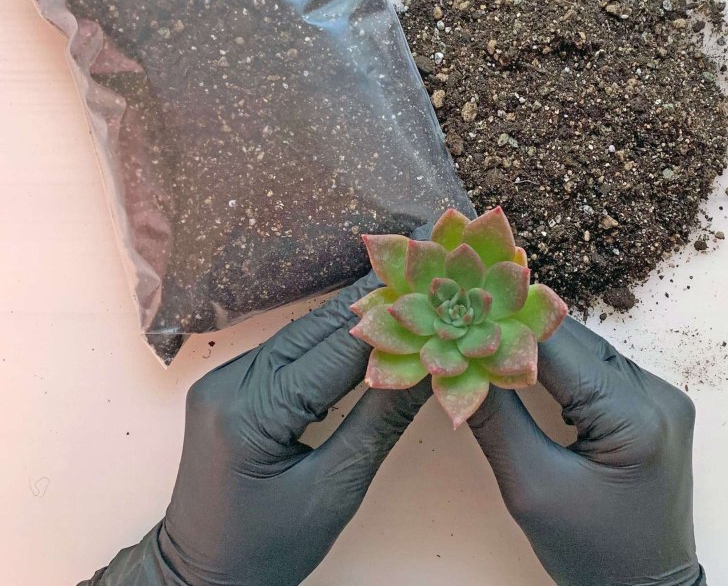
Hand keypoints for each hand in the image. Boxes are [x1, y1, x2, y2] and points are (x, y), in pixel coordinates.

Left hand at [86, 272, 428, 585]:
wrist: (200, 577)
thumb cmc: (265, 551)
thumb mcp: (334, 491)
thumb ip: (381, 423)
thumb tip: (428, 370)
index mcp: (251, 412)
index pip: (335, 351)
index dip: (389, 319)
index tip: (431, 289)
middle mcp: (231, 381)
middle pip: (316, 329)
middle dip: (375, 301)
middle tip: (423, 268)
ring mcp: (226, 378)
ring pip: (304, 332)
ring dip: (356, 315)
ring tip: (406, 288)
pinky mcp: (232, 384)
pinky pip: (291, 349)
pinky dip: (332, 337)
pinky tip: (368, 325)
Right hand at [468, 317, 703, 585]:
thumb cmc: (591, 554)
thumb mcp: (531, 489)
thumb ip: (495, 420)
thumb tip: (461, 364)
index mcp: (635, 418)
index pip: (560, 349)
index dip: (508, 329)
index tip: (464, 317)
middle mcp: (659, 395)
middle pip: (576, 343)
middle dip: (521, 334)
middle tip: (471, 325)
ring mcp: (663, 397)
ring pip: (589, 350)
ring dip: (541, 345)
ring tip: (492, 339)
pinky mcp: (657, 405)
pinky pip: (602, 368)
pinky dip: (563, 363)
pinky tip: (528, 363)